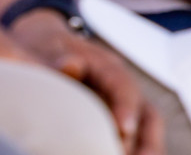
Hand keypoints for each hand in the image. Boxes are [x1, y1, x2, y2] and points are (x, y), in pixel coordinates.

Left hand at [10, 10, 162, 154]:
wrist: (43, 47)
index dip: (126, 107)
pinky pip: (135, 138)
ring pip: (147, 128)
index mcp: (107, 66)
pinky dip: (135, 150)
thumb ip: (55, 59)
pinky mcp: (115, 120)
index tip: (124, 129)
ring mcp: (122, 105)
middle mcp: (122, 87)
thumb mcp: (45, 48)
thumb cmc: (43, 49)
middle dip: (144, 140)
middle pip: (146, 114)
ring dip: (147, 149)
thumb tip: (71, 66)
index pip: (123, 86)